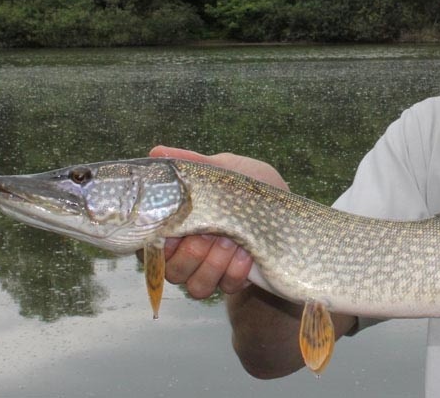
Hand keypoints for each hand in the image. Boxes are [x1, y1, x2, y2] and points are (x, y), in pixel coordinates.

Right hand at [147, 145, 287, 298]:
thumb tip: (156, 152)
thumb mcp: (224, 170)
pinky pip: (225, 287)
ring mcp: (209, 270)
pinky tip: (247, 254)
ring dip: (214, 264)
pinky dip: (235, 271)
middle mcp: (187, 252)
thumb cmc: (251, 186)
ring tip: (233, 242)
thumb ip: (192, 165)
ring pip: (195, 286)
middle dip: (193, 252)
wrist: (287, 211)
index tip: (178, 228)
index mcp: (178, 224)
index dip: (162, 241)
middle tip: (213, 232)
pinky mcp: (231, 282)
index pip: (152, 243)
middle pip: (172, 270)